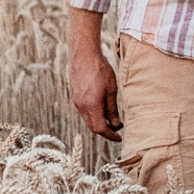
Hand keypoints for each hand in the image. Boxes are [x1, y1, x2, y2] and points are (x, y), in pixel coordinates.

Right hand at [67, 9, 121, 140]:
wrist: (83, 55)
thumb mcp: (111, 90)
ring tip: (112, 119)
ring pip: (88, 120)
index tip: (119, 138)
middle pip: (93, 127)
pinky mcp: (75, 97)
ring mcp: (76, 102)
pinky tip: (102, 109)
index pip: (100, 129)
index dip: (110, 136)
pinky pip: (84, 112)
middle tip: (117, 130)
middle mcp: (81, 107)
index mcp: (91, 106)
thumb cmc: (100, 70)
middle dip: (105, 131)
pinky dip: (93, 115)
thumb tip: (116, 124)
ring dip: (99, 123)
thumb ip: (112, 109)